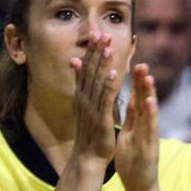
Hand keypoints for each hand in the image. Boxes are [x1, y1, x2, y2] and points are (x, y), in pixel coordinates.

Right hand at [70, 33, 118, 162]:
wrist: (87, 157)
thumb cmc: (89, 132)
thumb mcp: (83, 105)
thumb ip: (81, 83)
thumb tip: (75, 62)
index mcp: (82, 95)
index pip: (86, 69)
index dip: (92, 52)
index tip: (97, 35)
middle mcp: (84, 99)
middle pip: (90, 72)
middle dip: (96, 52)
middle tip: (101, 34)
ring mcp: (92, 108)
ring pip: (98, 82)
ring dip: (102, 65)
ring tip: (107, 48)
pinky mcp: (101, 118)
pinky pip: (106, 100)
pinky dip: (110, 86)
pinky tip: (115, 74)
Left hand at [116, 64, 161, 190]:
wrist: (140, 188)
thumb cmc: (133, 165)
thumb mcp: (128, 138)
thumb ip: (131, 121)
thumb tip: (131, 103)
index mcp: (137, 127)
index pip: (136, 102)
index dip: (135, 85)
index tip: (134, 66)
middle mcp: (146, 129)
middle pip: (144, 102)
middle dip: (143, 84)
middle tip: (142, 64)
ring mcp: (150, 137)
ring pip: (149, 113)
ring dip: (149, 94)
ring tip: (148, 77)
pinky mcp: (151, 147)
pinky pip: (151, 129)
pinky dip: (151, 114)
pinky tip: (150, 101)